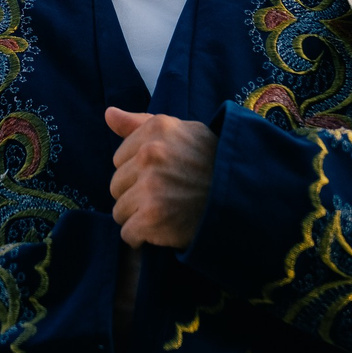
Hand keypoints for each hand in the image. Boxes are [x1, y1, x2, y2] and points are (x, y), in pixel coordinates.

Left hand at [103, 108, 215, 248]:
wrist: (243, 199)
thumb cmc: (212, 164)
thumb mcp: (184, 132)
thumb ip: (141, 123)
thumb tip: (108, 114)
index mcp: (157, 129)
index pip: (119, 158)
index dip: (139, 171)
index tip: (163, 176)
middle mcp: (151, 153)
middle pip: (116, 185)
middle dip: (136, 195)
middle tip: (165, 197)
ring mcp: (151, 186)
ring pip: (119, 210)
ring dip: (138, 218)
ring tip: (166, 213)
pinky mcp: (153, 216)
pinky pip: (128, 233)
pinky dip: (142, 238)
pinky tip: (162, 231)